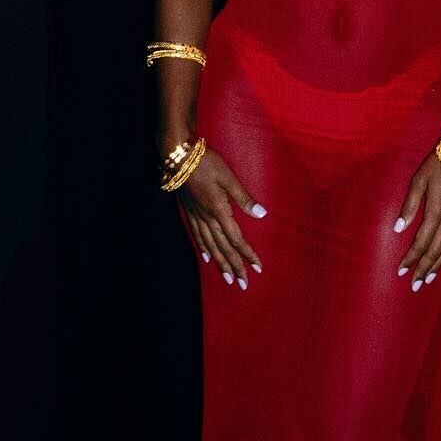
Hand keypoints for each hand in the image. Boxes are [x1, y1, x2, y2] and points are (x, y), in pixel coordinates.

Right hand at [173, 146, 265, 288]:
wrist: (178, 156)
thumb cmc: (206, 162)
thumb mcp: (228, 177)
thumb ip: (244, 198)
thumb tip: (261, 215)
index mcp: (219, 210)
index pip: (236, 239)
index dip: (247, 254)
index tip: (257, 268)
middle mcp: (207, 218)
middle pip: (223, 248)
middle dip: (234, 266)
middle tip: (243, 285)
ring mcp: (196, 216)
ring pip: (210, 246)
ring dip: (220, 263)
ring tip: (228, 279)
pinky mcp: (189, 211)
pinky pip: (197, 236)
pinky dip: (203, 249)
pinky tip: (207, 258)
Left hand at [392, 148, 440, 290]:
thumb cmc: (439, 163)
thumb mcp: (418, 181)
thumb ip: (409, 206)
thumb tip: (398, 228)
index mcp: (436, 212)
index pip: (420, 243)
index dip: (410, 259)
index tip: (401, 271)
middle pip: (436, 251)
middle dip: (424, 269)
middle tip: (415, 285)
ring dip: (439, 264)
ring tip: (430, 278)